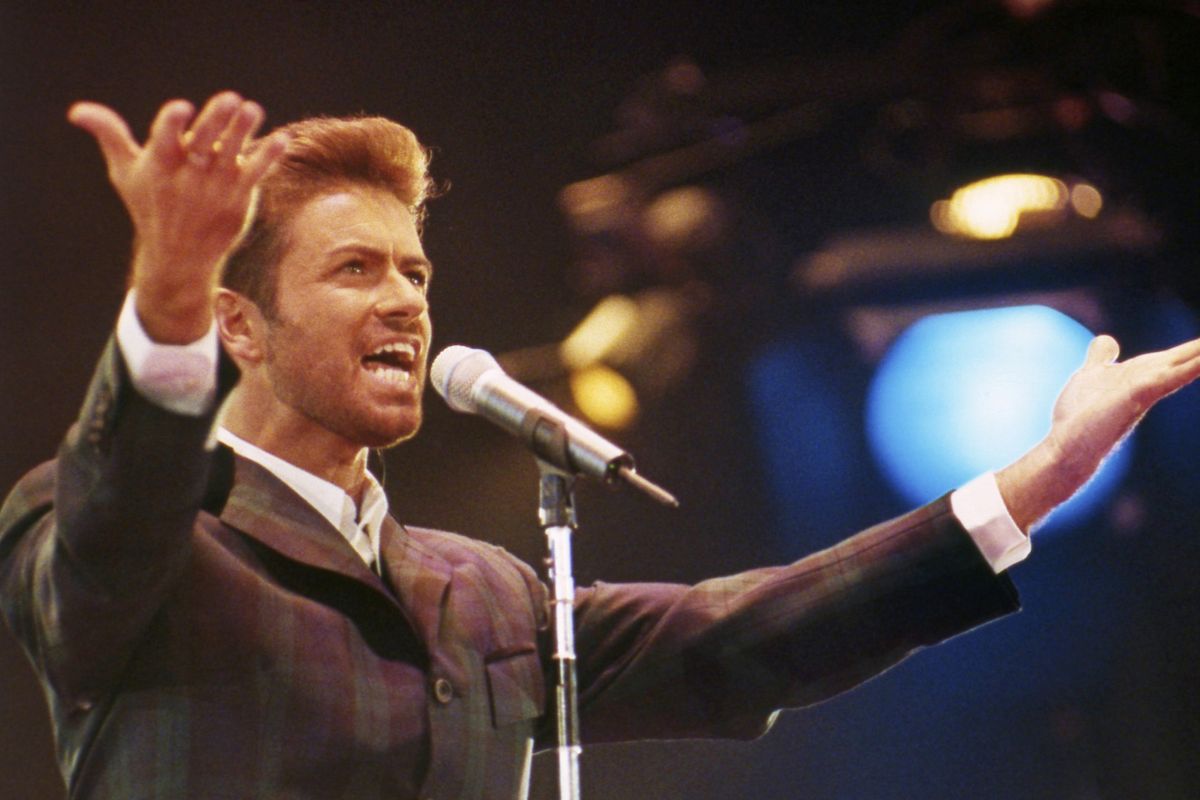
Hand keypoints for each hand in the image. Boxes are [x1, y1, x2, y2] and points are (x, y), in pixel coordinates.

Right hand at [68, 92, 287, 342]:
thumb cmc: (149, 205)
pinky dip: (268, 156)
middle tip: (232, 98)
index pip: (166, 139)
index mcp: (160, 163)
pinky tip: (282, 139)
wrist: (180, 255)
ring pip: (233, 152)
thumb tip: (77, 111)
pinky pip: (256, 172)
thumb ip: (109, 135)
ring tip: (253, 109)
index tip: (182, 108)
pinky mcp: (238, 195)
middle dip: (217, 120)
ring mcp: (216, 184)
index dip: (173, 123)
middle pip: (204, 141)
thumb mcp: (125, 172)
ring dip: (244, 130)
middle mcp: (189, 174)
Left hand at [998, 333, 1199, 530]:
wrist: (1067, 445)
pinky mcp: (1135, 395)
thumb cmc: (1080, 415)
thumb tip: (1108, 339)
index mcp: (1142, 374)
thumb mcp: (1092, 375)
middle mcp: (1150, 382)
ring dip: (1199, 357)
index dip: (1196, 348)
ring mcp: (1145, 390)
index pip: (1177, 356)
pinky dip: (1188, 368)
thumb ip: (1102, 358)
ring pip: (1184, 368)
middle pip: (1185, 359)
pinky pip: (1167, 378)